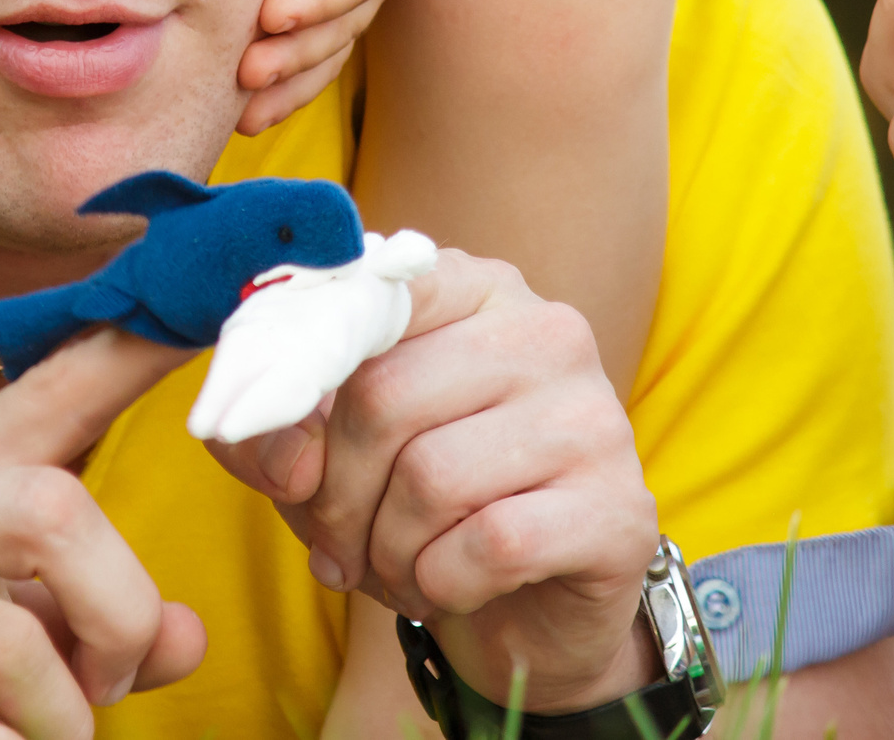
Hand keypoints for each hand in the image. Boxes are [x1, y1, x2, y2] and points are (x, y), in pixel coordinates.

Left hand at [206, 249, 657, 712]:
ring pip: (432, 478)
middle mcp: (545, 330)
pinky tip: (450, 586)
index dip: (296, 384)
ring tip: (396, 566)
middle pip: (384, 398)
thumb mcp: (324, 455)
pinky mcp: (620, 508)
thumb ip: (272, 431)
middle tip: (335, 544)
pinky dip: (442, 584)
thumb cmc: (417, 504)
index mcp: (471, 287)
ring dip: (386, 549)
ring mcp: (595, 416)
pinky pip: (490, 545)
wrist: (527, 606)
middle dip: (335, 495)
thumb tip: (284, 457)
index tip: (280, 458)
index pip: (363, 300)